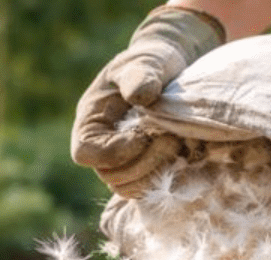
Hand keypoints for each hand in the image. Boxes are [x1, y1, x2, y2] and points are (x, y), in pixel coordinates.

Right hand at [71, 7, 224, 197]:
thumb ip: (141, 74)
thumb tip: (140, 96)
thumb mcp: (147, 60)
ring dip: (158, 172)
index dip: (114, 151)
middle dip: (145, 162)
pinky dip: (169, 177)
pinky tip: (185, 154)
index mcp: (91, 120)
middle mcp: (102, 146)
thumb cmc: (153, 62)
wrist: (172, 72)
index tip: (143, 135)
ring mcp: (123, 162)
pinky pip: (150, 188)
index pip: (85, 153)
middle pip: (111, 176)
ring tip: (179, 144)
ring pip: (130, 188)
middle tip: (172, 139)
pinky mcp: (145, 169)